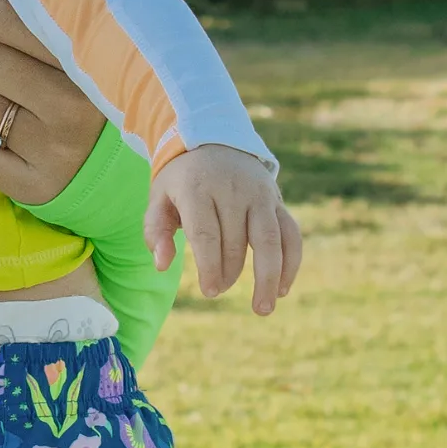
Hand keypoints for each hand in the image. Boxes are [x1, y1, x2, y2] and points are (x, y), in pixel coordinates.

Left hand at [147, 144, 302, 311]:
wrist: (213, 139)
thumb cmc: (181, 179)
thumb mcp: (158, 197)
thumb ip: (155, 230)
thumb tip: (161, 265)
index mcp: (199, 189)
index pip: (207, 234)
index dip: (210, 266)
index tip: (210, 291)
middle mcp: (234, 190)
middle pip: (237, 241)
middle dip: (229, 272)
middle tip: (218, 290)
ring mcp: (260, 195)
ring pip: (271, 239)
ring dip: (270, 277)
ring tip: (263, 308)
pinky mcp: (277, 200)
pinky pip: (291, 233)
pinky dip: (291, 263)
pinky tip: (282, 289)